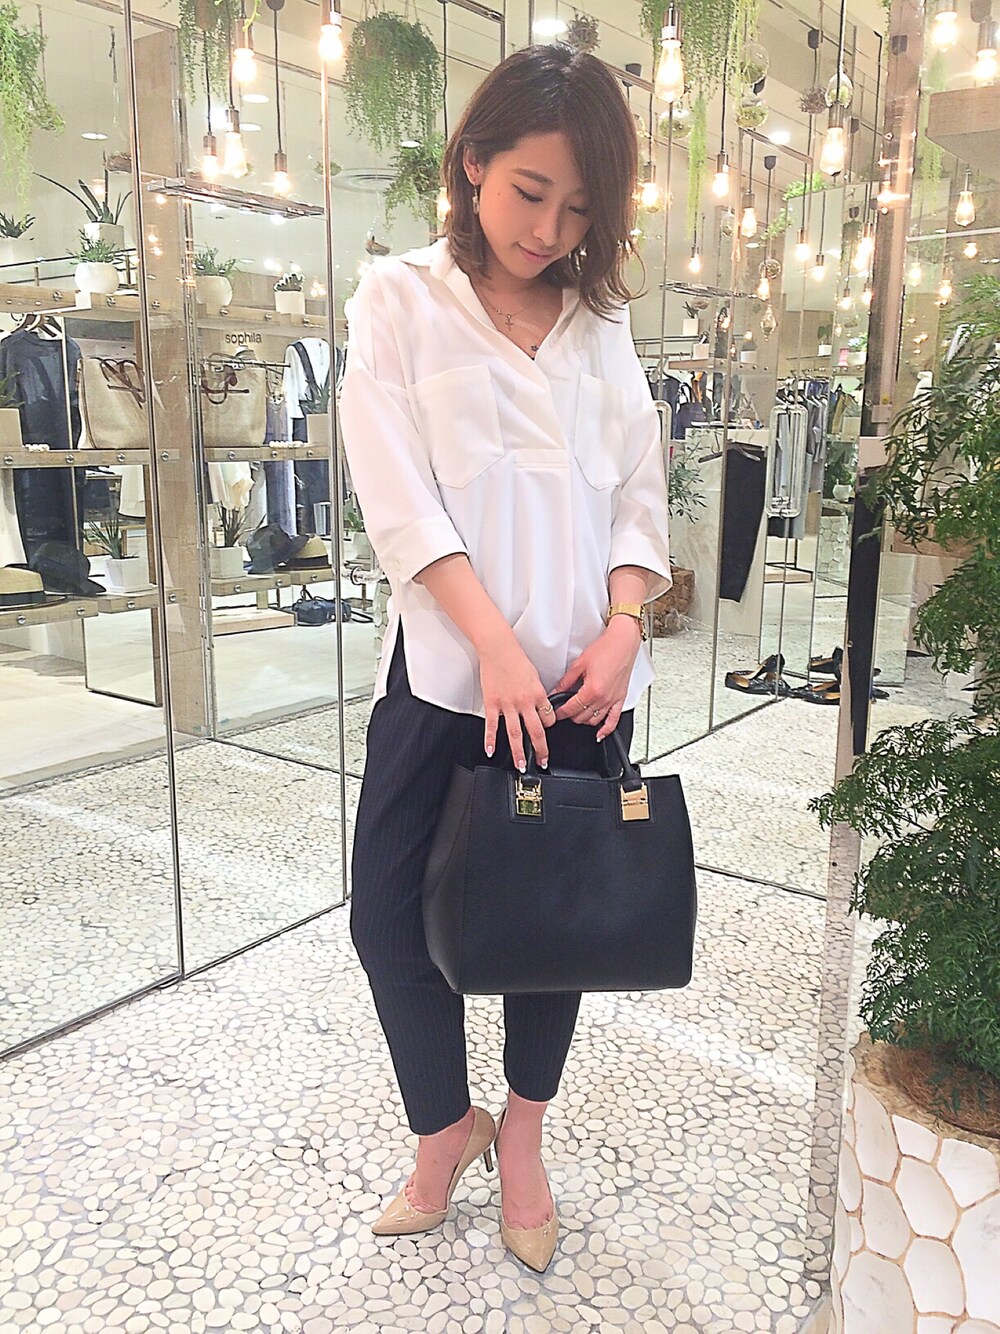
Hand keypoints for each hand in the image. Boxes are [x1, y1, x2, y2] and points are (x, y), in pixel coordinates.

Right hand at [479, 636, 554, 770]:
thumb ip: (537, 693)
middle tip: (543, 761)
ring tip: (520, 764)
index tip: (547, 733)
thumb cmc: (516, 658)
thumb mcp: (534, 676)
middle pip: (536, 731)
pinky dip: (490, 740)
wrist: (498, 648)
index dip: (549, 727)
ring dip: (518, 752)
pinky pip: (492, 725)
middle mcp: (524, 701)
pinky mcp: (492, 703)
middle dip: (540, 750)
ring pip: (515, 733)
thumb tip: (540, 706)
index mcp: (538, 694)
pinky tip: (491, 750)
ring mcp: (507, 704)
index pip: (548, 718)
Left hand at [551, 617, 642, 740]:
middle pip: (581, 718)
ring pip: (594, 721)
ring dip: (583, 721)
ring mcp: (613, 700)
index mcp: (591, 690)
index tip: (553, 712)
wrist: (623, 642)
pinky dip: (606, 730)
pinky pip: (614, 720)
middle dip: (570, 716)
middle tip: (563, 711)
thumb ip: (565, 682)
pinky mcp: (621, 699)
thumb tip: (554, 692)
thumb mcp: (579, 664)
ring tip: (576, 715)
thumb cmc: (605, 649)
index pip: (570, 709)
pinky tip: (599, 734)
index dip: (559, 712)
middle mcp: (603, 698)